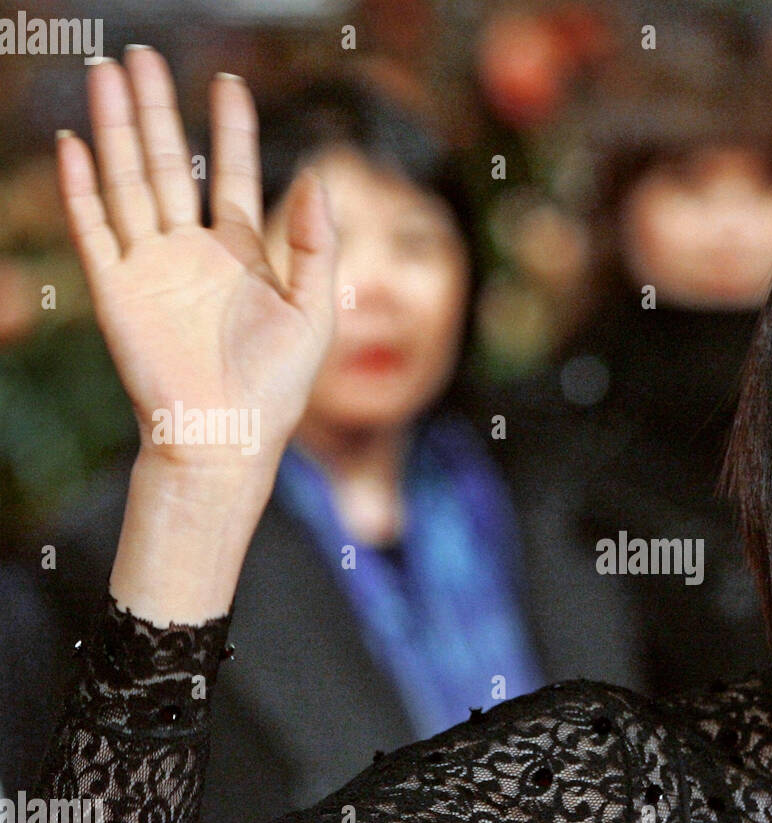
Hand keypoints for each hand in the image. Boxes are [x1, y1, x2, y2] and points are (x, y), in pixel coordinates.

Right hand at [57, 47, 336, 472]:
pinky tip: (74, 144)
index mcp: (242, 256)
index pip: (231, 176)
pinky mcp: (117, 290)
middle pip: (169, 165)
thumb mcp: (314, 310)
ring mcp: (151, 268)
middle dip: (157, 111)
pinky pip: (94, 229)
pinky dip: (81, 188)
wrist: (228, 437)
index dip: (231, 130)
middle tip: (145, 56)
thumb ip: (315, 245)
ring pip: (128, 183)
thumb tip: (317, 178)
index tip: (228, 82)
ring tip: (109, 75)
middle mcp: (193, 253)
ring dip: (115, 130)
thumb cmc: (277, 386)